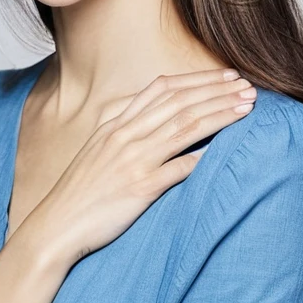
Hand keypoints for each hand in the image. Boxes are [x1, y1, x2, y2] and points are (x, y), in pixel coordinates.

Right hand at [31, 68, 256, 268]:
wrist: (55, 227)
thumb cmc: (80, 193)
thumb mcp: (98, 151)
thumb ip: (126, 132)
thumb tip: (158, 120)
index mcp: (115, 124)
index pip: (163, 88)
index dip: (198, 79)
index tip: (225, 76)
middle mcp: (125, 135)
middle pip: (180, 103)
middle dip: (218, 91)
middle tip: (248, 87)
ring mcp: (132, 160)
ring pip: (186, 127)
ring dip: (221, 114)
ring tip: (248, 107)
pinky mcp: (140, 188)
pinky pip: (180, 168)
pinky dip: (205, 155)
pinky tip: (228, 148)